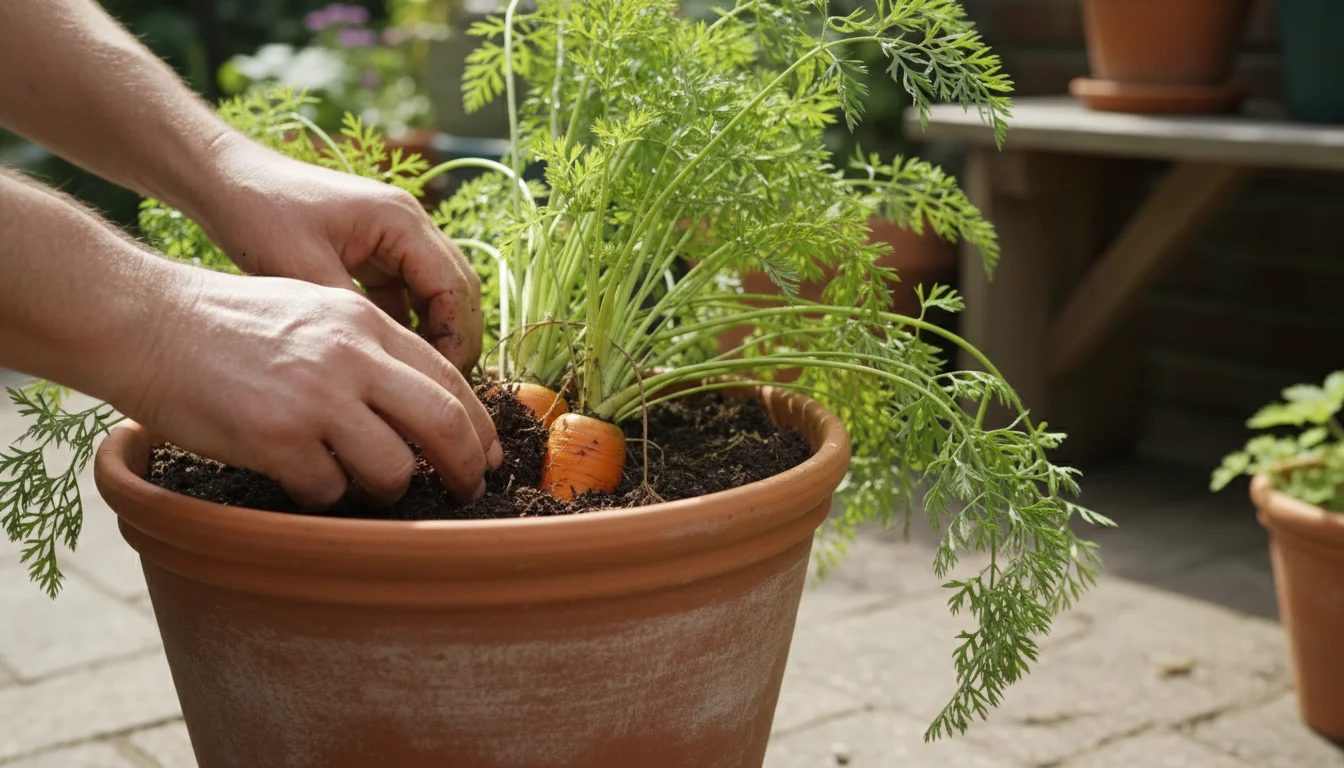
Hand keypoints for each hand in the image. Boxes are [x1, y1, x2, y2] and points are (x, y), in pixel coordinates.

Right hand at [119, 266, 502, 508]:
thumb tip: (418, 399)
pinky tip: (305, 481)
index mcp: (365, 321)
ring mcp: (315, 399)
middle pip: (442, 422)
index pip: (450, 376)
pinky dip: (325, 496)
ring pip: (392, 468)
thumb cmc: (228, 320)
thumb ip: (367, 345)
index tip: (488, 453)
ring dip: (389, 489)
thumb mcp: (313, 306)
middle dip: (466, 466)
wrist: (148, 322)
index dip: (479, 422)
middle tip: (470, 490)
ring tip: (369, 487)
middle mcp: (350, 356)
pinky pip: (327, 490)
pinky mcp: (276, 438)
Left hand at [193, 136, 482, 371]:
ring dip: (434, 333)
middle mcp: (409, 224)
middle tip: (438, 387)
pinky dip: (408, 325)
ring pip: (437, 294)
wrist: (225, 181)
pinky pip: (409, 294)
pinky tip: (388, 357)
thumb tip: (386, 368)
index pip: (456, 287)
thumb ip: (351, 316)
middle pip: (458, 291)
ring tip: (415, 377)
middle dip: (454, 339)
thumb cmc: (259, 214)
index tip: (439, 381)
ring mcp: (394, 237)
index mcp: (401, 220)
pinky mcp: (375, 252)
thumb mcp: (303, 271)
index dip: (455, 337)